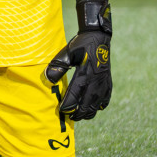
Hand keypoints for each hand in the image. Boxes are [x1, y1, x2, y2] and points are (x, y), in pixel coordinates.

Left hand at [45, 0, 111, 120]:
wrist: (98, 38)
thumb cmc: (80, 45)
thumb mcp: (66, 53)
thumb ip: (57, 66)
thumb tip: (47, 79)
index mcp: (85, 74)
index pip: (76, 95)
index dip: (69, 105)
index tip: (62, 111)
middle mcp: (96, 81)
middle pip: (87, 104)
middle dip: (78, 113)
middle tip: (69, 117)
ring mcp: (103, 83)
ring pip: (97, 104)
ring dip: (88, 112)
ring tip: (79, 116)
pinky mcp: (108, 82)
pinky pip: (105, 99)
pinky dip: (99, 106)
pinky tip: (93, 108)